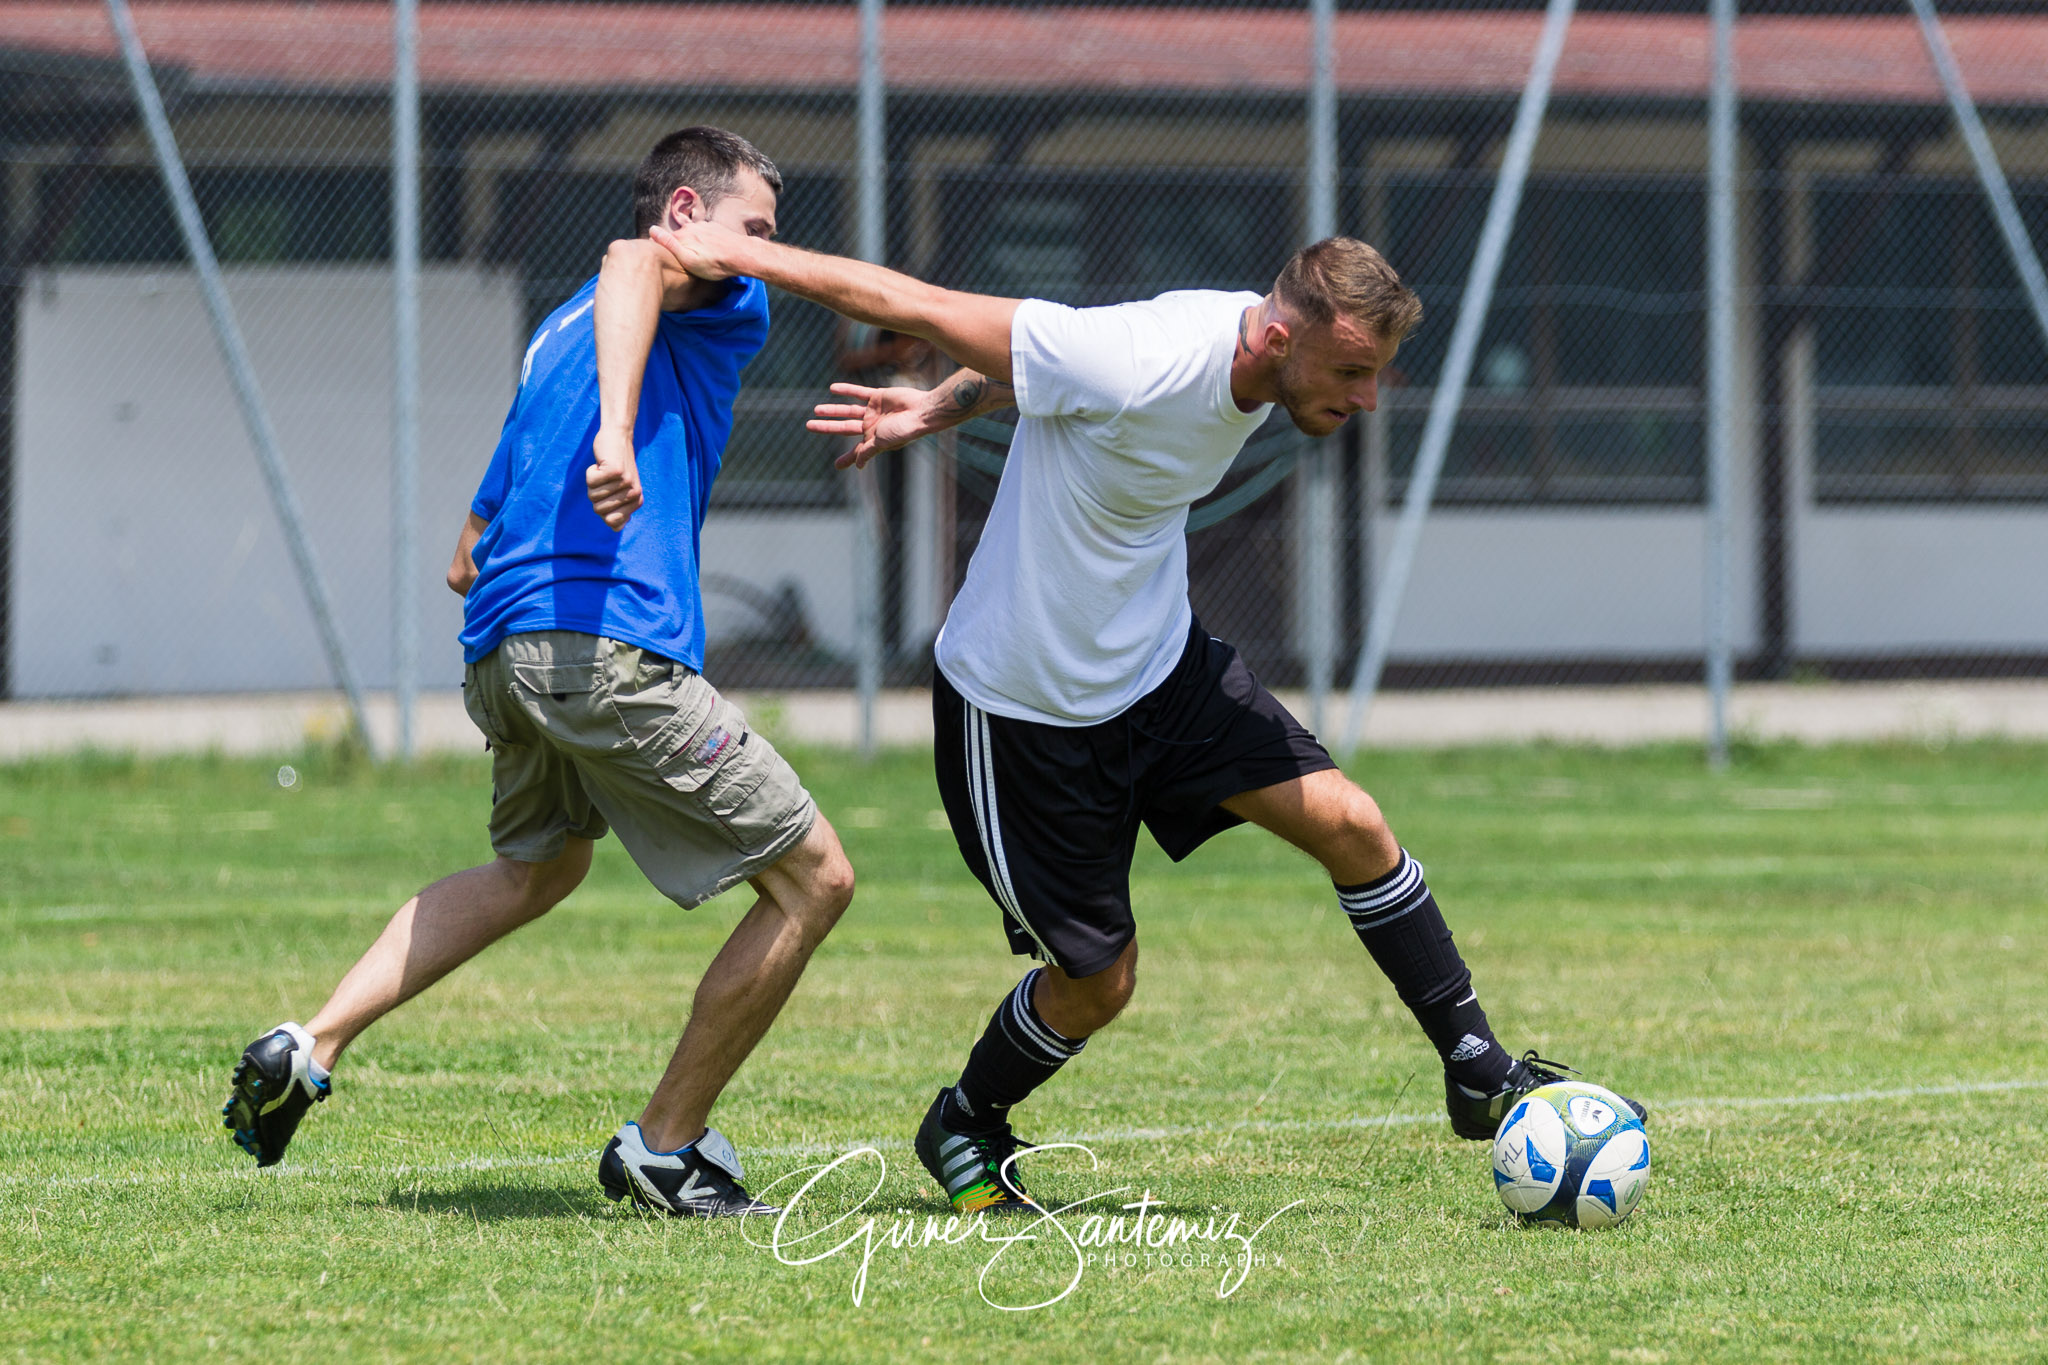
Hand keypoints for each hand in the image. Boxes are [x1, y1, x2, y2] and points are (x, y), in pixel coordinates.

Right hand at [587, 427, 642, 528]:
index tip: (609, 494)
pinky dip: (590, 472)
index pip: (611, 523)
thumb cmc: (614, 466)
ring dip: (592, 482)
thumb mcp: (619, 491)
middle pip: (599, 510)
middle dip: (595, 495)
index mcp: (637, 502)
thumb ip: (618, 509)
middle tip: (605, 480)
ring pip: (592, 495)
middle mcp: (634, 494)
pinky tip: (601, 464)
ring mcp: (626, 482)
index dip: (603, 510)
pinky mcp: (615, 471)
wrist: (617, 438)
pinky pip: (591, 481)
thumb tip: (615, 528)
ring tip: (604, 471)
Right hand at [649, 221, 742, 280]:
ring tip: (699, 258)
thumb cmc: (715, 264)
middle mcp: (691, 227)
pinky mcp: (715, 228)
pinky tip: (709, 251)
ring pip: (691, 235)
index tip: (663, 261)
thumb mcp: (689, 260)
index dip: (662, 250)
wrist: (742, 255)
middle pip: (678, 237)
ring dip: (691, 244)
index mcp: (682, 235)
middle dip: (678, 247)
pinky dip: (703, 242)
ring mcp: (704, 226)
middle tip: (685, 261)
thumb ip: (670, 245)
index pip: (664, 240)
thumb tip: (651, 229)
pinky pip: (704, 234)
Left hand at [810, 383, 945, 468]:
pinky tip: (833, 388)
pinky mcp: (879, 396)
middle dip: (827, 427)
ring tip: (816, 409)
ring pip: (848, 410)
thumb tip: (858, 465)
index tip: (836, 466)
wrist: (922, 411)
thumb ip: (868, 451)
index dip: (846, 458)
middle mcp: (873, 426)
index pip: (856, 450)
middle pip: (844, 426)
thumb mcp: (882, 443)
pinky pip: (859, 392)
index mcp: (874, 440)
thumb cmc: (904, 430)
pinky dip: (847, 390)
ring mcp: (875, 411)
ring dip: (833, 409)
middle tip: (809, 426)